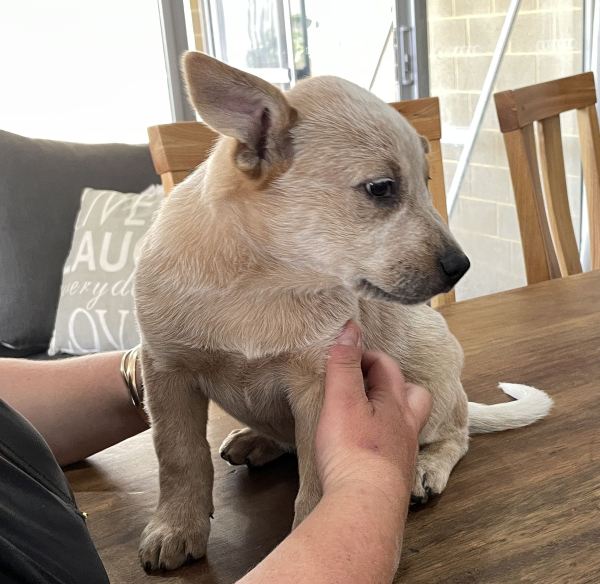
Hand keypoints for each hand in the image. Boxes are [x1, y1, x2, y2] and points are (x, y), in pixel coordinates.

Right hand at [316, 321, 431, 505]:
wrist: (365, 508)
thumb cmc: (354, 452)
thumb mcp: (342, 399)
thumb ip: (345, 364)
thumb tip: (350, 328)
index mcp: (395, 404)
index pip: (387, 366)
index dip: (366, 355)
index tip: (345, 355)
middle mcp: (406, 428)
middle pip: (415, 396)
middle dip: (395, 384)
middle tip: (370, 385)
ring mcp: (403, 455)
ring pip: (407, 426)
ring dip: (393, 414)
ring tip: (371, 415)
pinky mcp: (394, 479)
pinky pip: (396, 452)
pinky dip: (384, 443)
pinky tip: (367, 450)